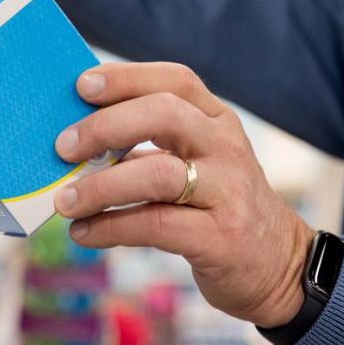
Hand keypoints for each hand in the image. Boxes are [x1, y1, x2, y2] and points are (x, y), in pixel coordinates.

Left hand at [53, 62, 314, 327]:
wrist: (280, 267)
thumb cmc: (218, 209)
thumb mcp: (198, 165)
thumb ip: (150, 148)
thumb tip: (74, 144)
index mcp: (217, 122)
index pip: (175, 81)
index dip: (126, 78)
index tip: (80, 85)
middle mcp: (227, 148)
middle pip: (165, 115)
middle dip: (105, 127)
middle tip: (62, 147)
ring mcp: (228, 192)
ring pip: (158, 175)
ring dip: (101, 187)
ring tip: (65, 202)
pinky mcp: (221, 238)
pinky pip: (155, 226)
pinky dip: (110, 228)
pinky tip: (84, 234)